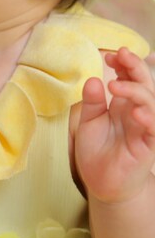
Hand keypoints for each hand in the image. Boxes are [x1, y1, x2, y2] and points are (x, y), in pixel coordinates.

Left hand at [75, 48, 154, 203]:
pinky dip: (148, 119)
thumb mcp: (89, 121)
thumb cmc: (97, 150)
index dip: (123, 65)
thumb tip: (92, 79)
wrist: (101, 183)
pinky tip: (137, 112)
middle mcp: (136, 113)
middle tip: (121, 55)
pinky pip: (154, 130)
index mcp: (123, 105)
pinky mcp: (148, 147)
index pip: (129, 79)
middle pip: (144, 85)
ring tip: (115, 85)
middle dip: (134, 68)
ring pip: (151, 104)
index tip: (109, 56)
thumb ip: (91, 102)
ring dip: (136, 91)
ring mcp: (144, 129)